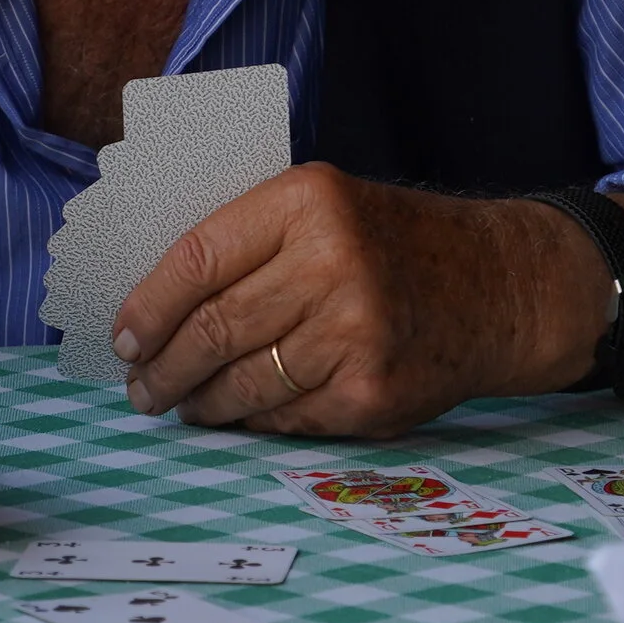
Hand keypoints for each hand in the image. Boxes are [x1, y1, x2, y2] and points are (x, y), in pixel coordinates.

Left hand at [111, 163, 623, 436]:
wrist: (500, 286)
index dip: (147, 305)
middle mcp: (332, 263)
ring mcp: (354, 334)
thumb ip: (253, 239)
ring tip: (181, 405)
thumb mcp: (328, 206)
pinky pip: (285, 417)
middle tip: (140, 387)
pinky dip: (252, 422)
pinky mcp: (372, 392)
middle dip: (162, 368)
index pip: (198, 257)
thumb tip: (154, 303)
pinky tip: (239, 416)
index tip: (123, 336)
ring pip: (242, 383)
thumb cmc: (396, 243)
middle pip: (212, 328)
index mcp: (309, 201)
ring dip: (199, 402)